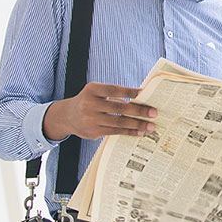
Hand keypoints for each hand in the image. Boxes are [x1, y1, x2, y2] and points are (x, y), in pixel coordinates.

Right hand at [42, 82, 156, 140]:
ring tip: (151, 126)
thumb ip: (115, 96)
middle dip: (139, 110)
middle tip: (154, 113)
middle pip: (119, 107)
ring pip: (118, 122)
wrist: (67, 116)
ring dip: (137, 124)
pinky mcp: (93, 132)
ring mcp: (91, 119)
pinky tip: (139, 132)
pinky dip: (128, 131)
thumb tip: (141, 99)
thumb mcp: (96, 93)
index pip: (113, 90)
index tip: (144, 93)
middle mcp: (89, 104)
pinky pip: (115, 132)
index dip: (128, 91)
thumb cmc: (90, 101)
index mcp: (92, 90)